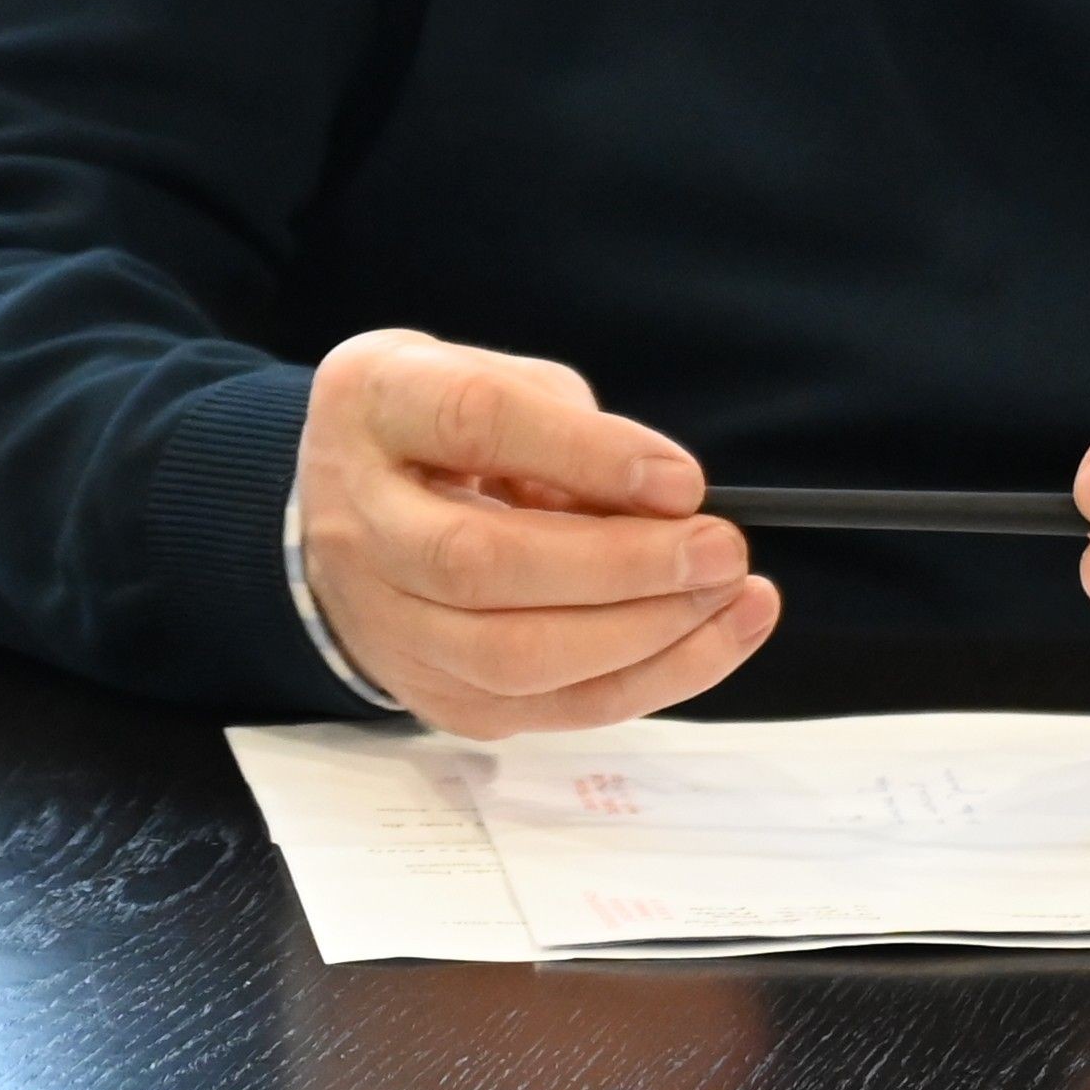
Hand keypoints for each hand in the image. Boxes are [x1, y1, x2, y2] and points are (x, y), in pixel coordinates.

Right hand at [295, 328, 775, 736]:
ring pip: (508, 657)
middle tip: (722, 551)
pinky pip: (540, 707)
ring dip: (643, 636)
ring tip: (735, 600)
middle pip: (480, 564)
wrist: (354, 506)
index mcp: (379, 404)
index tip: (683, 480)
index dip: (585, 452)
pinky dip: (642, 681)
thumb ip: (577, 428)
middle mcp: (359, 520)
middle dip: (622, 566)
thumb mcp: (509, 381)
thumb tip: (668, 497)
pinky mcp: (430, 690)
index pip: (475, 422)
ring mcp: (381, 618)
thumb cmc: (451, 430)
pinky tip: (711, 642)